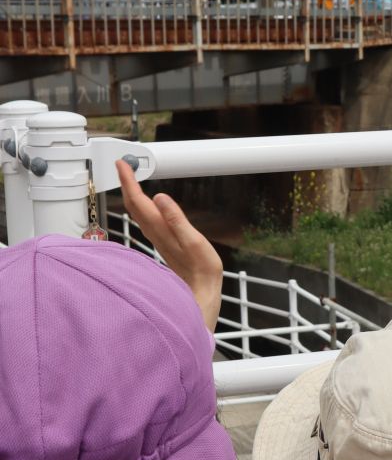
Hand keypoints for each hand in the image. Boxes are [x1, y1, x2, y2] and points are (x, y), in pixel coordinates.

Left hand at [116, 159, 223, 331]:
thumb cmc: (201, 273)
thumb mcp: (194, 242)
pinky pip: (145, 220)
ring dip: (132, 194)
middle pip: (133, 206)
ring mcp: (157, 240)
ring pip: (137, 213)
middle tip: (124, 165)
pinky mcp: (162, 244)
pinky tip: (145, 205)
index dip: (129, 181)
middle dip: (127, 184)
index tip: (122, 164)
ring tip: (131, 179)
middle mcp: (155, 234)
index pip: (138, 201)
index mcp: (161, 230)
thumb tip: (160, 197)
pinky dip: (141, 207)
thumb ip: (176, 220)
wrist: (201, 296)